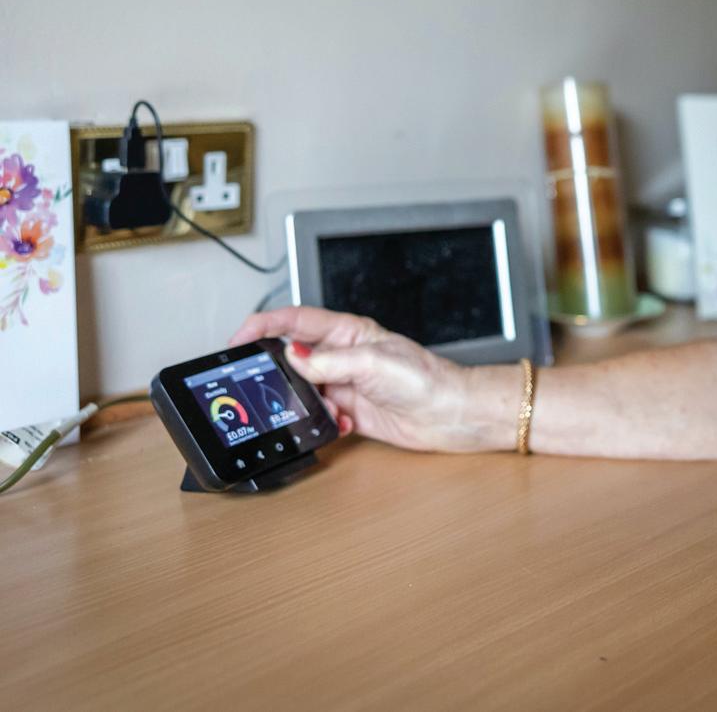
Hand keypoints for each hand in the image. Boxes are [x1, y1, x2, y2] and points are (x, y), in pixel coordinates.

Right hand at [229, 307, 518, 453]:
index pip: (296, 321)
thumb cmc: (425, 379)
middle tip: (263, 385)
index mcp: (349, 333)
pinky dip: (323, 423)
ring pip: (303, 391)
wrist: (451, 414)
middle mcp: (344, 356)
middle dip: (277, 371)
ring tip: (320, 407)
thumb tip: (292, 355)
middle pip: (293, 357)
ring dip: (303, 403)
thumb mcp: (373, 362)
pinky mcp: (350, 411)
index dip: (264, 324)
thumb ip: (329, 360)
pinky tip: (342, 423)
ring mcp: (346, 384)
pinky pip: (319, 417)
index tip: (238, 337)